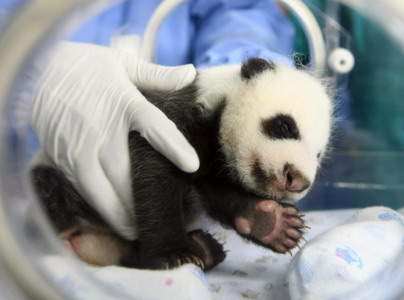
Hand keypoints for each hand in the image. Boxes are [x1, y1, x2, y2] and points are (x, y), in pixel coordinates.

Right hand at [31, 42, 198, 238]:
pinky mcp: (62, 157)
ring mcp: (78, 146)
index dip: (173, 146)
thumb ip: (158, 75)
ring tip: (135, 230)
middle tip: (159, 219)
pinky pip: (81, 188)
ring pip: (99, 189)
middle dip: (141, 199)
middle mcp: (101, 127)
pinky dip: (97, 206)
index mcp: (123, 102)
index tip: (192, 165)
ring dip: (117, 212)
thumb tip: (191, 74)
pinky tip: (110, 218)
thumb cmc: (87, 66)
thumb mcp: (124, 63)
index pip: (153, 126)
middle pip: (124, 171)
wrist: (37, 69)